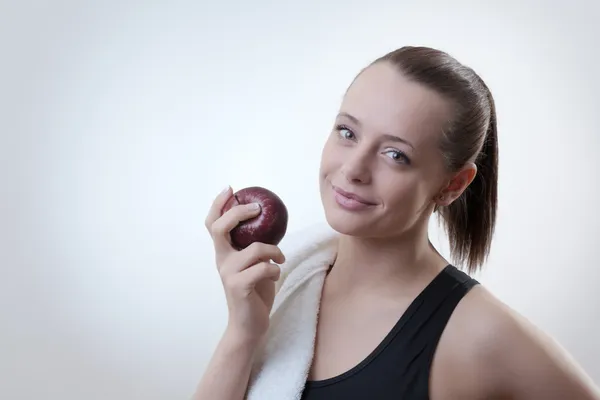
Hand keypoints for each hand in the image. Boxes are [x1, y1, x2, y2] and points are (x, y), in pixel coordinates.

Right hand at [205, 186, 285, 342]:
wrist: (250, 326)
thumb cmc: (255, 292)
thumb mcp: (253, 265)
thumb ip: (254, 247)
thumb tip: (270, 224)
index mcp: (224, 253)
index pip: (213, 224)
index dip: (218, 205)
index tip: (230, 189)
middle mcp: (222, 261)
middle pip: (220, 228)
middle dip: (239, 213)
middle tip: (257, 209)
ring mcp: (228, 274)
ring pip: (255, 249)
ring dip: (274, 252)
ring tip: (279, 260)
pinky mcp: (238, 287)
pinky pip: (263, 268)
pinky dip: (275, 269)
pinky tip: (276, 274)